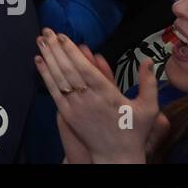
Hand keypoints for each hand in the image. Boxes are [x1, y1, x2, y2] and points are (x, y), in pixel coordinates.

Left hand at [34, 29, 158, 162]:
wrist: (116, 156)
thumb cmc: (134, 131)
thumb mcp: (149, 108)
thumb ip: (148, 83)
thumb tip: (148, 60)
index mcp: (108, 95)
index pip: (86, 70)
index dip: (73, 52)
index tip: (63, 37)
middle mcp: (89, 100)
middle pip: (69, 70)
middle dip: (56, 49)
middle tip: (47, 31)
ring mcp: (76, 108)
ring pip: (59, 79)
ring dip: (48, 58)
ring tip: (40, 40)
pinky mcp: (67, 115)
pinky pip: (54, 92)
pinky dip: (45, 75)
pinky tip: (39, 61)